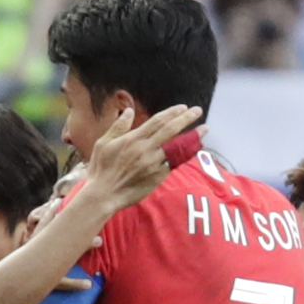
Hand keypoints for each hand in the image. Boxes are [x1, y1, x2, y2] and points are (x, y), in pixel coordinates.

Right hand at [79, 103, 204, 213]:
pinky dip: (183, 156)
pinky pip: (173, 164)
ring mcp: (152, 165)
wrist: (103, 195)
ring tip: (203, 129)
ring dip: (191, 137)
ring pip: (176, 147)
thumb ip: (118, 126)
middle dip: (186, 119)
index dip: (172, 113)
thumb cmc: (100, 169)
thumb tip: (128, 111)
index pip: (157, 121)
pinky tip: (192, 149)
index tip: (183, 107)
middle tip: (198, 111)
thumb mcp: (103, 143)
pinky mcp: (156, 178)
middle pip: (170, 130)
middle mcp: (145, 150)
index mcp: (133, 139)